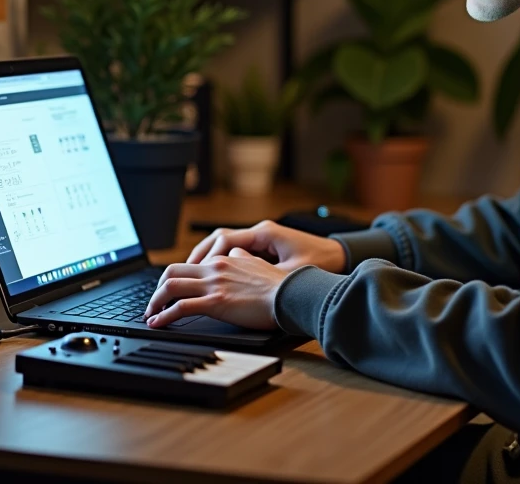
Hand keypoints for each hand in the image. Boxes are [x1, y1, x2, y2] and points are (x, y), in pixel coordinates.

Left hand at [144, 248, 286, 329]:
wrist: (290, 295)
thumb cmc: (279, 286)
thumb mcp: (259, 264)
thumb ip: (243, 258)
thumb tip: (235, 253)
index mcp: (225, 260)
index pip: (191, 265)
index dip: (177, 279)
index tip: (172, 292)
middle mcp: (215, 268)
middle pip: (172, 271)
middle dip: (158, 288)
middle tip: (155, 303)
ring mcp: (214, 284)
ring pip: (171, 287)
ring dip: (155, 301)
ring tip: (151, 315)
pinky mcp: (215, 302)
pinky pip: (180, 307)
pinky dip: (163, 315)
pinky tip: (157, 323)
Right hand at [186, 219, 346, 273]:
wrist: (338, 256)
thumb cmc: (319, 262)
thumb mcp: (293, 273)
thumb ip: (266, 277)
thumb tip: (242, 286)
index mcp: (264, 234)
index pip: (226, 240)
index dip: (209, 257)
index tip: (198, 273)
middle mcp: (259, 233)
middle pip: (218, 239)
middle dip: (198, 256)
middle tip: (181, 274)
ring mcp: (260, 239)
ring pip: (223, 244)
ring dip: (205, 258)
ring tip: (188, 275)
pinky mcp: (263, 248)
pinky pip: (233, 252)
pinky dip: (219, 262)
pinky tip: (211, 276)